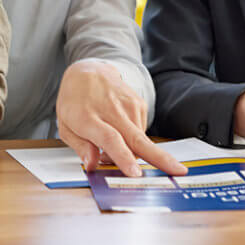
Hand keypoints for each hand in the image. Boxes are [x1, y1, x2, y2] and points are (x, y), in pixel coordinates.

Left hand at [55, 59, 187, 177]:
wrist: (88, 72)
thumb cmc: (75, 102)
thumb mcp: (65, 127)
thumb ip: (80, 147)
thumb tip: (92, 165)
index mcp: (88, 118)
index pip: (110, 140)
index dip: (123, 157)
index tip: (134, 173)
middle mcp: (112, 111)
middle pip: (137, 140)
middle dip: (159, 159)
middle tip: (179, 172)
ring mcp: (129, 106)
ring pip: (140, 141)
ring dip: (132, 154)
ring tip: (114, 148)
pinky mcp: (139, 104)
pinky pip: (141, 133)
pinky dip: (133, 141)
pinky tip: (121, 133)